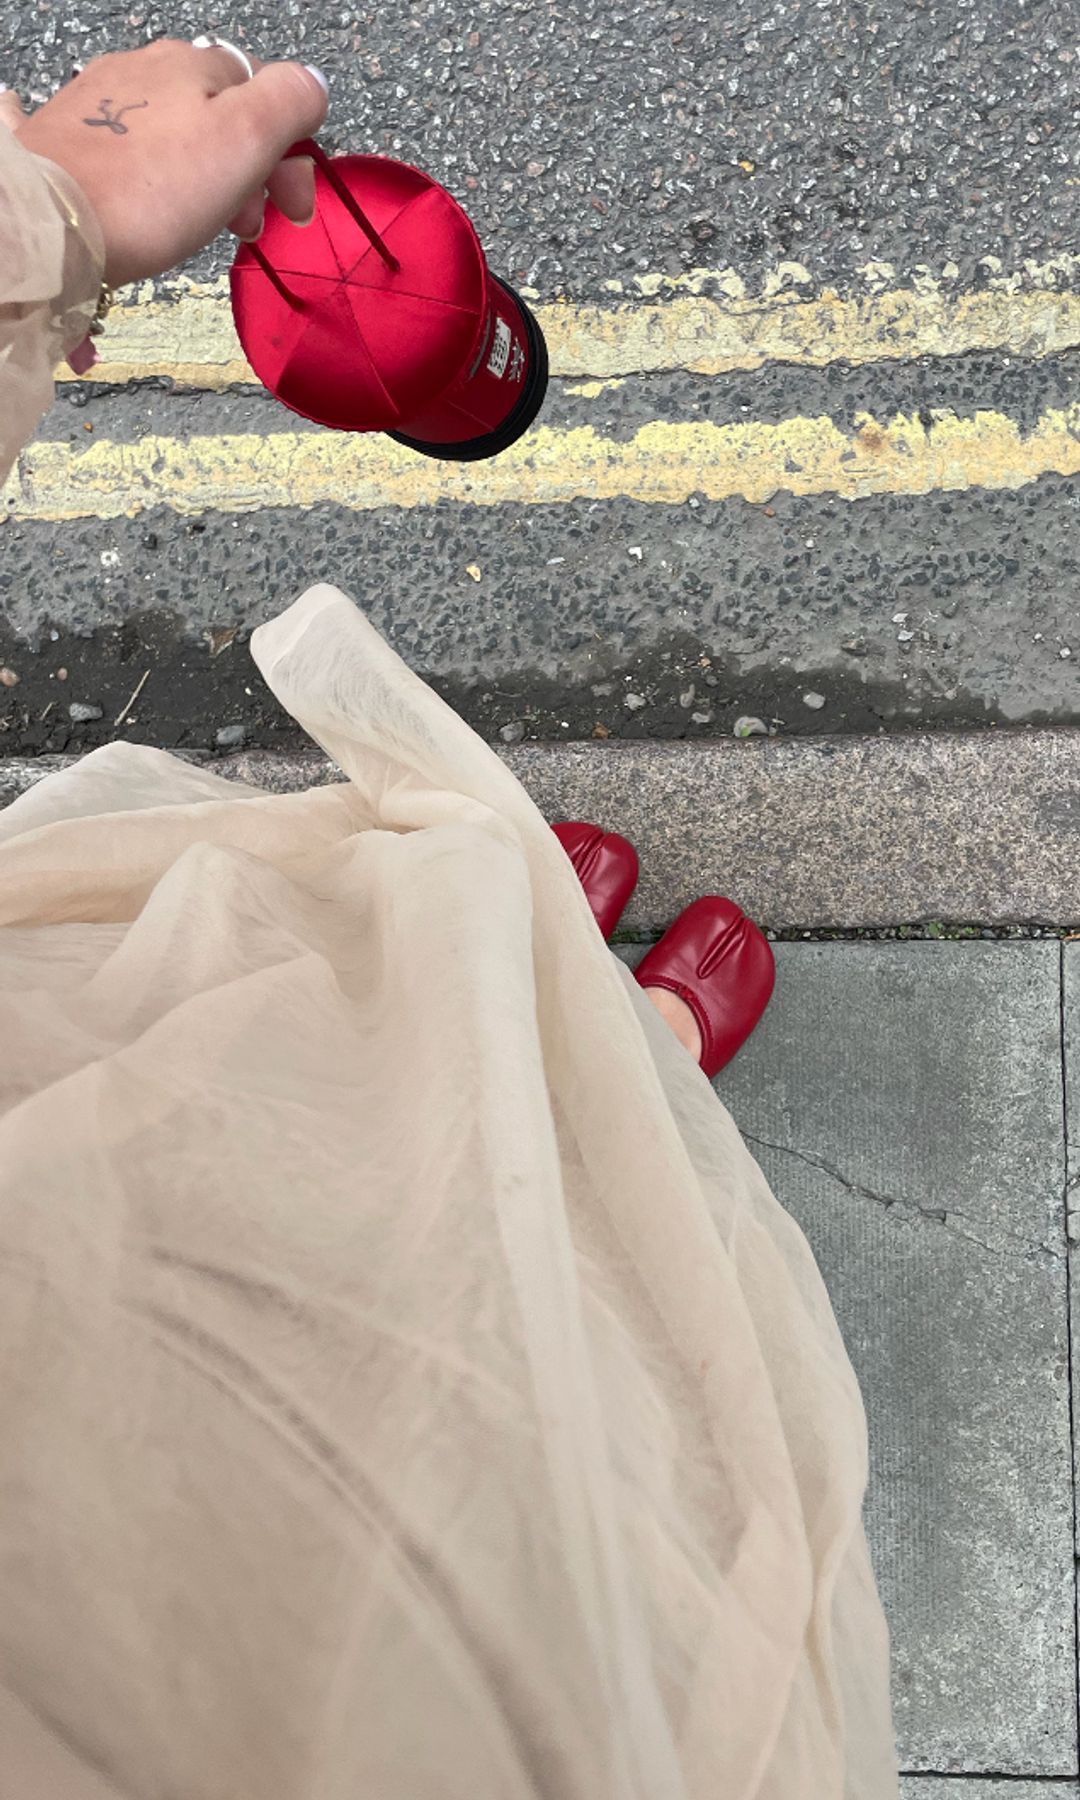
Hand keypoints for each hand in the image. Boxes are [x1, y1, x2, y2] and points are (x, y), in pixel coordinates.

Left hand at [5, 38, 328, 286]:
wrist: (53, 221)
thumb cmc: (152, 189)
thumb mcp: (245, 138)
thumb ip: (291, 100)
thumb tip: (313, 81)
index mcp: (197, 64)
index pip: (267, 92)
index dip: (291, 153)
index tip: (293, 208)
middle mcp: (148, 68)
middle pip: (220, 115)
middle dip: (248, 172)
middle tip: (250, 228)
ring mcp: (105, 101)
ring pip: (176, 135)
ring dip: (204, 181)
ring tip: (203, 229)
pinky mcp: (73, 138)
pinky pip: (132, 152)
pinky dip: (155, 181)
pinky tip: (152, 208)